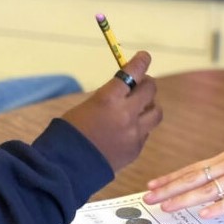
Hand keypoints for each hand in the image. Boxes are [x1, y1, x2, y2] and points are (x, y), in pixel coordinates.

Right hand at [61, 50, 161, 171]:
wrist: (67, 166)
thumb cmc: (70, 131)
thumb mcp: (88, 106)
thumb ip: (110, 97)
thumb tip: (126, 90)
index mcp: (109, 98)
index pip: (133, 72)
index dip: (141, 62)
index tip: (144, 57)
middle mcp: (126, 113)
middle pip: (150, 90)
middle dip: (146, 83)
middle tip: (140, 84)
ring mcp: (134, 133)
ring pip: (156, 112)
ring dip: (149, 106)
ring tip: (139, 108)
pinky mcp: (136, 149)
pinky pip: (146, 132)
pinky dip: (140, 127)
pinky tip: (127, 130)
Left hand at [143, 131, 223, 218]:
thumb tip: (207, 183)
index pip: (192, 169)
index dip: (171, 178)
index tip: (151, 186)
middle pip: (194, 178)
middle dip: (170, 188)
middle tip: (148, 198)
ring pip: (210, 188)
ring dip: (186, 198)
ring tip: (167, 206)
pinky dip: (220, 206)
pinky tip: (205, 214)